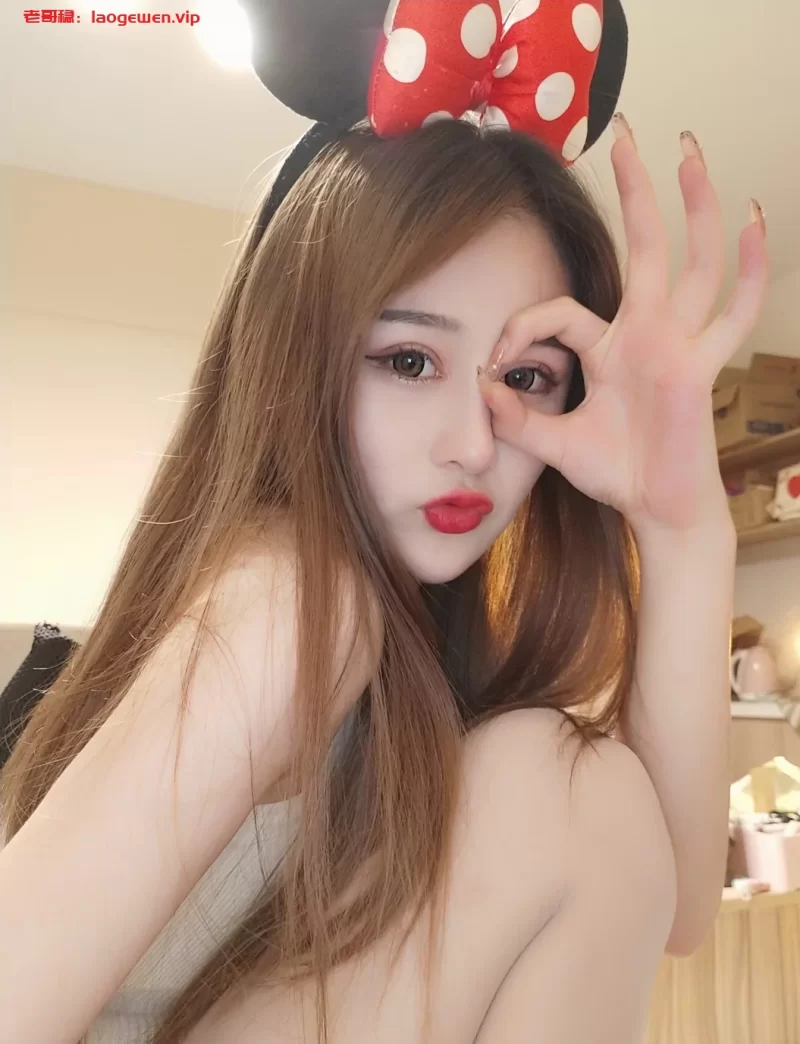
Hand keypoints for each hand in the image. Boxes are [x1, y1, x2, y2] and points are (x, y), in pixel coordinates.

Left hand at [478, 116, 767, 536]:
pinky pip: (732, 313)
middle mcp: (646, 333)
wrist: (655, 508)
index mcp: (608, 347)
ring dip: (691, 205)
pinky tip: (754, 221)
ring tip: (688, 147)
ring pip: (692, 262)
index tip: (492, 364)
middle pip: (644, 246)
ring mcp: (677, 344)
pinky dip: (747, 271)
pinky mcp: (699, 367)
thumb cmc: (614, 472)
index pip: (558, 313)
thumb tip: (479, 388)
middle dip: (634, 190)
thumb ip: (517, 418)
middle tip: (623, 131)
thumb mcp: (554, 443)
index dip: (519, 330)